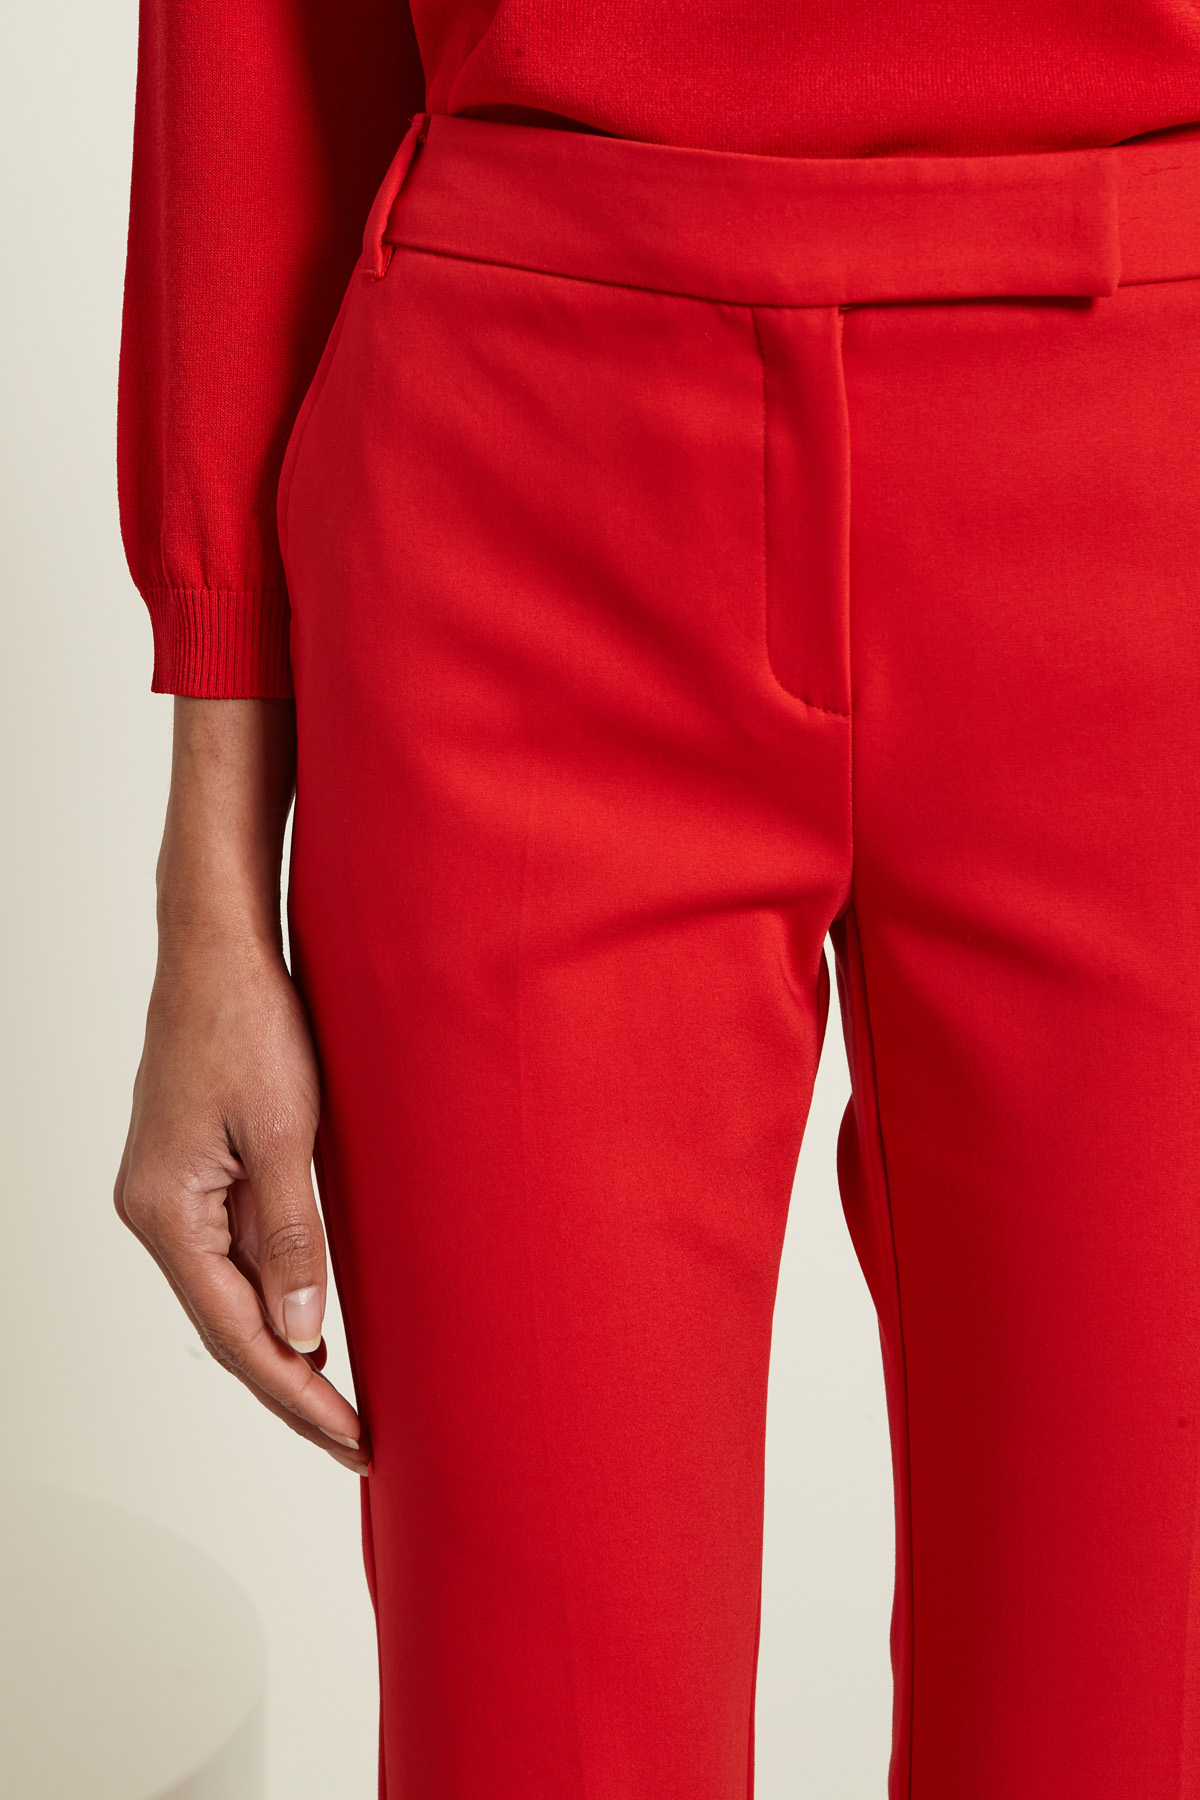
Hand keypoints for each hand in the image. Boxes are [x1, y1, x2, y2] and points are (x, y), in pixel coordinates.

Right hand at [114, 697, 367, 1475]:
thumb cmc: (249, 1025)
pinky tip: (323, 1318)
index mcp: (166, 1213)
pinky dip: (283, 1287)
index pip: (237, 1336)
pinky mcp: (200, 1168)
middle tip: (360, 1438)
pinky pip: (240, 1247)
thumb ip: (293, 1239)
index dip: (296, 1399)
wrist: (220, 945)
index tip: (352, 1442)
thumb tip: (302, 1337)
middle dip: (295, 1385)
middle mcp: (158, 1212)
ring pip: (236, 1290)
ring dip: (290, 1342)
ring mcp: (176, 1191)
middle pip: (231, 1325)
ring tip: (351, 1397)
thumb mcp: (286, 1136)